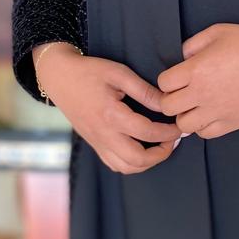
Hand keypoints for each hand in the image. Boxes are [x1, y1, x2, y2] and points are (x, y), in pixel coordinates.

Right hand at [33, 42, 181, 173]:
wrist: (58, 77)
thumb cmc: (89, 71)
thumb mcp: (119, 73)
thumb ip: (144, 90)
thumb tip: (167, 103)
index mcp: (111, 115)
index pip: (147, 132)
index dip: (169, 132)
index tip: (180, 125)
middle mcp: (103, 134)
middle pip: (137, 159)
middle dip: (162, 154)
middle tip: (172, 139)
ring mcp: (97, 142)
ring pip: (126, 167)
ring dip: (148, 162)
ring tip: (160, 145)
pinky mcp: (94, 144)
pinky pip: (115, 165)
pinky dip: (132, 163)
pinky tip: (142, 148)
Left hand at [155, 22, 238, 138]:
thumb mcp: (216, 32)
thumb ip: (192, 45)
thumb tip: (181, 60)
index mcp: (197, 69)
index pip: (163, 84)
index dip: (168, 80)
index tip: (177, 77)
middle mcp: (203, 93)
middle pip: (168, 107)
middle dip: (171, 99)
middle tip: (182, 92)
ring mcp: (218, 111)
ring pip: (184, 125)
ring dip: (185, 115)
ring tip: (195, 105)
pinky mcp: (232, 122)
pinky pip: (205, 133)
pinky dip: (203, 125)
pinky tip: (210, 113)